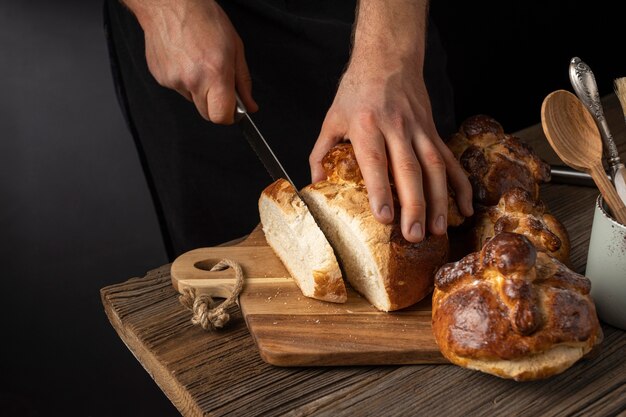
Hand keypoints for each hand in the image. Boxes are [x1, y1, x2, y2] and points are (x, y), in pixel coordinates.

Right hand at [126, 0, 256, 122]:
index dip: (229, 116)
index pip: (221, 117)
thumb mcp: (235, 48)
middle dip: (215, 103)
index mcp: (215, 73)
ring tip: (198, 62)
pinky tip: (185, 59)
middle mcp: (193, 80)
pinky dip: (183, 80)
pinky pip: (178, 89)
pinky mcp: (161, 77)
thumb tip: (250, 105)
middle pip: (206, 114)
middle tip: (217, 80)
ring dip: (198, 89)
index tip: (233, 109)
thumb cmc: (203, 18)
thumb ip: (243, 82)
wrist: (170, 3)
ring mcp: (174, 80)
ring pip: (192, 100)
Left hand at [310, 53, 472, 242]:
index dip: (381, 191)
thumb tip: (316, 185)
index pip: (375, 161)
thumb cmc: (357, 91)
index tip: (384, 218)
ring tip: (437, 230)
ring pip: (434, 167)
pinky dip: (460, 185)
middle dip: (414, 206)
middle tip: (414, 235)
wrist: (388, 58)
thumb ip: (321, 153)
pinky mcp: (433, 131)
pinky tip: (465, 207)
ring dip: (439, 201)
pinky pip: (451, 160)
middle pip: (409, 170)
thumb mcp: (332, 118)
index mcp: (366, 125)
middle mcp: (396, 128)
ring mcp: (419, 130)